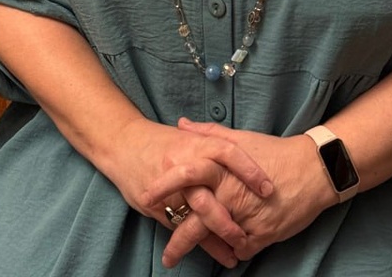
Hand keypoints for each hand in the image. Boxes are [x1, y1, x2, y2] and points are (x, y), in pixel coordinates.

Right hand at [111, 118, 273, 265]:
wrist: (123, 144)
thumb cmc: (161, 141)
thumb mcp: (189, 137)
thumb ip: (212, 143)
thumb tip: (246, 152)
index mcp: (194, 145)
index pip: (227, 152)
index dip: (249, 169)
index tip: (267, 187)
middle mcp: (182, 166)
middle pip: (208, 195)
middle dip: (229, 218)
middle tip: (250, 233)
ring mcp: (169, 188)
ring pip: (196, 218)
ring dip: (219, 238)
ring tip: (239, 252)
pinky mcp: (158, 206)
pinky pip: (182, 229)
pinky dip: (202, 244)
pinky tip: (221, 254)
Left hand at [143, 119, 334, 265]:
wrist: (313, 169)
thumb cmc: (274, 152)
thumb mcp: (240, 139)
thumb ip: (208, 134)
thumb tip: (182, 124)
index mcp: (221, 170)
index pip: (186, 176)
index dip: (163, 187)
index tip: (145, 197)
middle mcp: (230, 195)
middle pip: (196, 221)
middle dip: (177, 240)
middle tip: (166, 254)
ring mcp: (246, 217)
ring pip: (217, 240)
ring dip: (203, 251)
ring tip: (188, 261)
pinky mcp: (264, 234)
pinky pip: (242, 249)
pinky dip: (234, 252)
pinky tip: (227, 254)